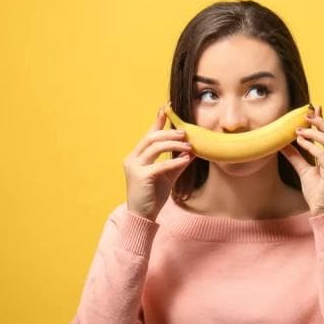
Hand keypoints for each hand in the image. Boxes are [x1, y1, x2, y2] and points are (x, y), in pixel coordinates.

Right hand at [124, 102, 194, 221]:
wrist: (143, 215)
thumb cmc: (153, 195)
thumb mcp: (167, 175)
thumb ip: (176, 162)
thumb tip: (190, 151)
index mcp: (136, 156)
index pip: (148, 135)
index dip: (158, 121)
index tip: (167, 108)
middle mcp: (132, 158)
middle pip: (151, 138)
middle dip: (169, 133)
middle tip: (185, 133)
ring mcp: (135, 167)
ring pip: (154, 147)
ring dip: (173, 144)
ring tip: (188, 146)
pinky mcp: (141, 177)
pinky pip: (160, 165)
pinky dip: (174, 161)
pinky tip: (186, 160)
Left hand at [280, 106, 323, 216]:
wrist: (323, 212)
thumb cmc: (317, 194)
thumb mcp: (304, 171)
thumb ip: (296, 158)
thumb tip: (283, 145)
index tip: (314, 109)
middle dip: (321, 121)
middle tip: (305, 115)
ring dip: (314, 133)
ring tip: (299, 130)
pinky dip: (312, 146)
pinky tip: (301, 143)